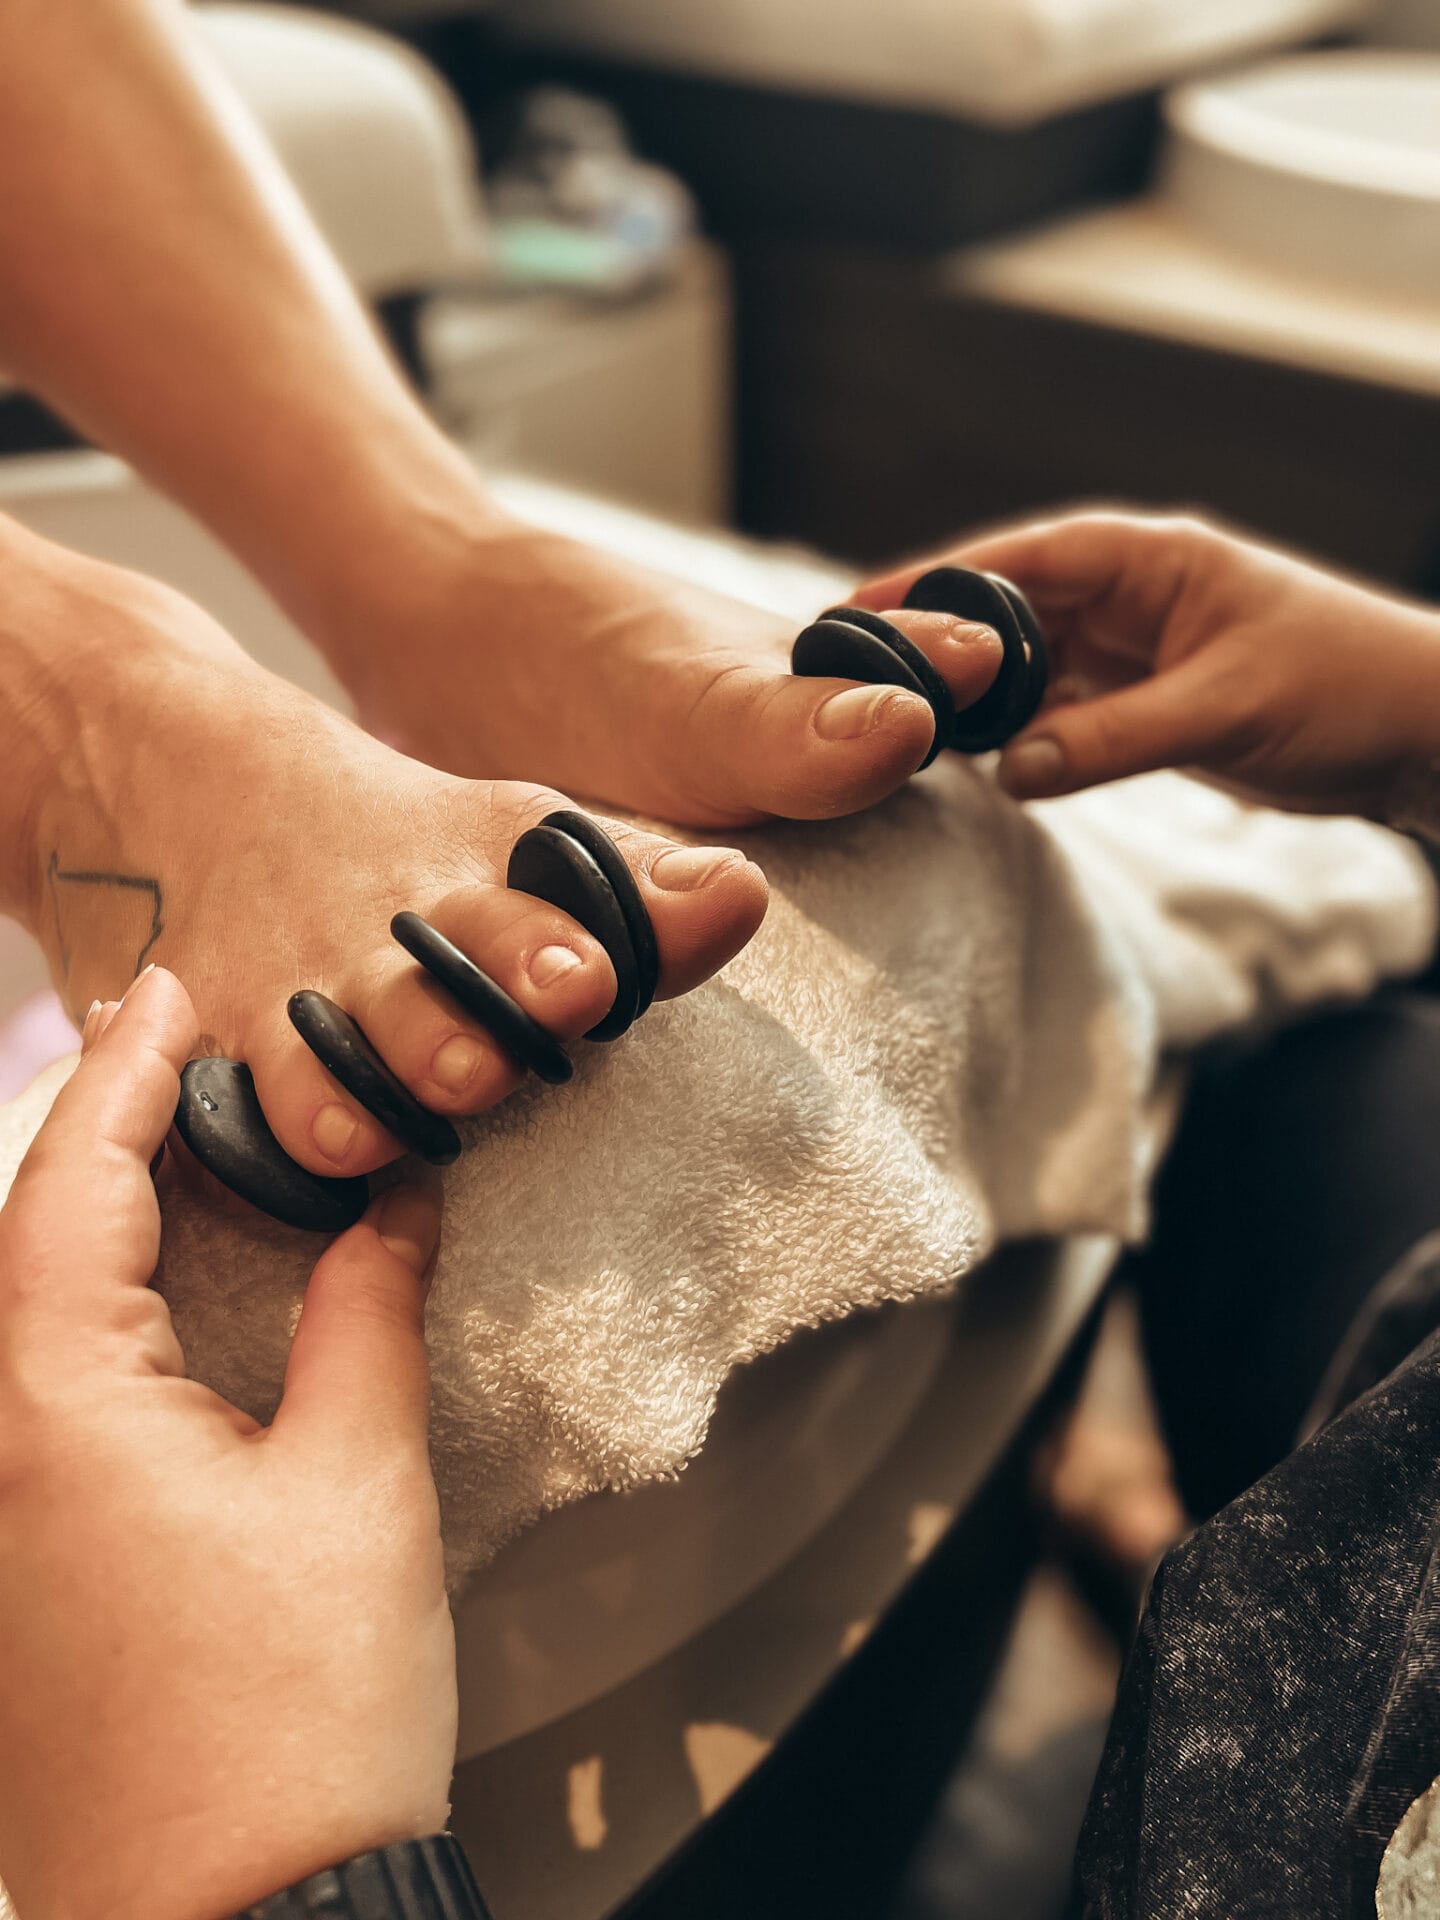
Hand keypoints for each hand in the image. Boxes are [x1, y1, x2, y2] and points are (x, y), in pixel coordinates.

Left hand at [0, 968, 454, 1919]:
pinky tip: (155, 1295)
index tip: (171, 988)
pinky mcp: (15, 1583)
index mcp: (52, 1404)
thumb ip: (368, 1316)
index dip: (126, 1070)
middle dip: (94, 1126)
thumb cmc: (295, 1718)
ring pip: (17, 1318)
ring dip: (88, 1215)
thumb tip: (391, 1207)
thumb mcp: (358, 1483)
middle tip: (174, 1041)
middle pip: (22, 1237)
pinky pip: (31, 1397)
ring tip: (168, 1137)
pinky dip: (86, 1310)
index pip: (73, 1182)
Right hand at [860, 511, 1439, 817]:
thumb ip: (1114, 738)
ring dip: (978, 697)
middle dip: (943, 641)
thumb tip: (1011, 769)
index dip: (942, 576)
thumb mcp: (1225, 707)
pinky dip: (1020, 736)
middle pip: (1011, 611)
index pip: (1025, 555)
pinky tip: (974, 762)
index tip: (867, 602)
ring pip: (1029, 669)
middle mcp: (1133, 598)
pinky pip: (1060, 716)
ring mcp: (1134, 653)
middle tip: (863, 674)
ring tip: (902, 725)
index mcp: (1153, 560)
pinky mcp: (1142, 706)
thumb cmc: (1347, 686)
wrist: (1418, 736)